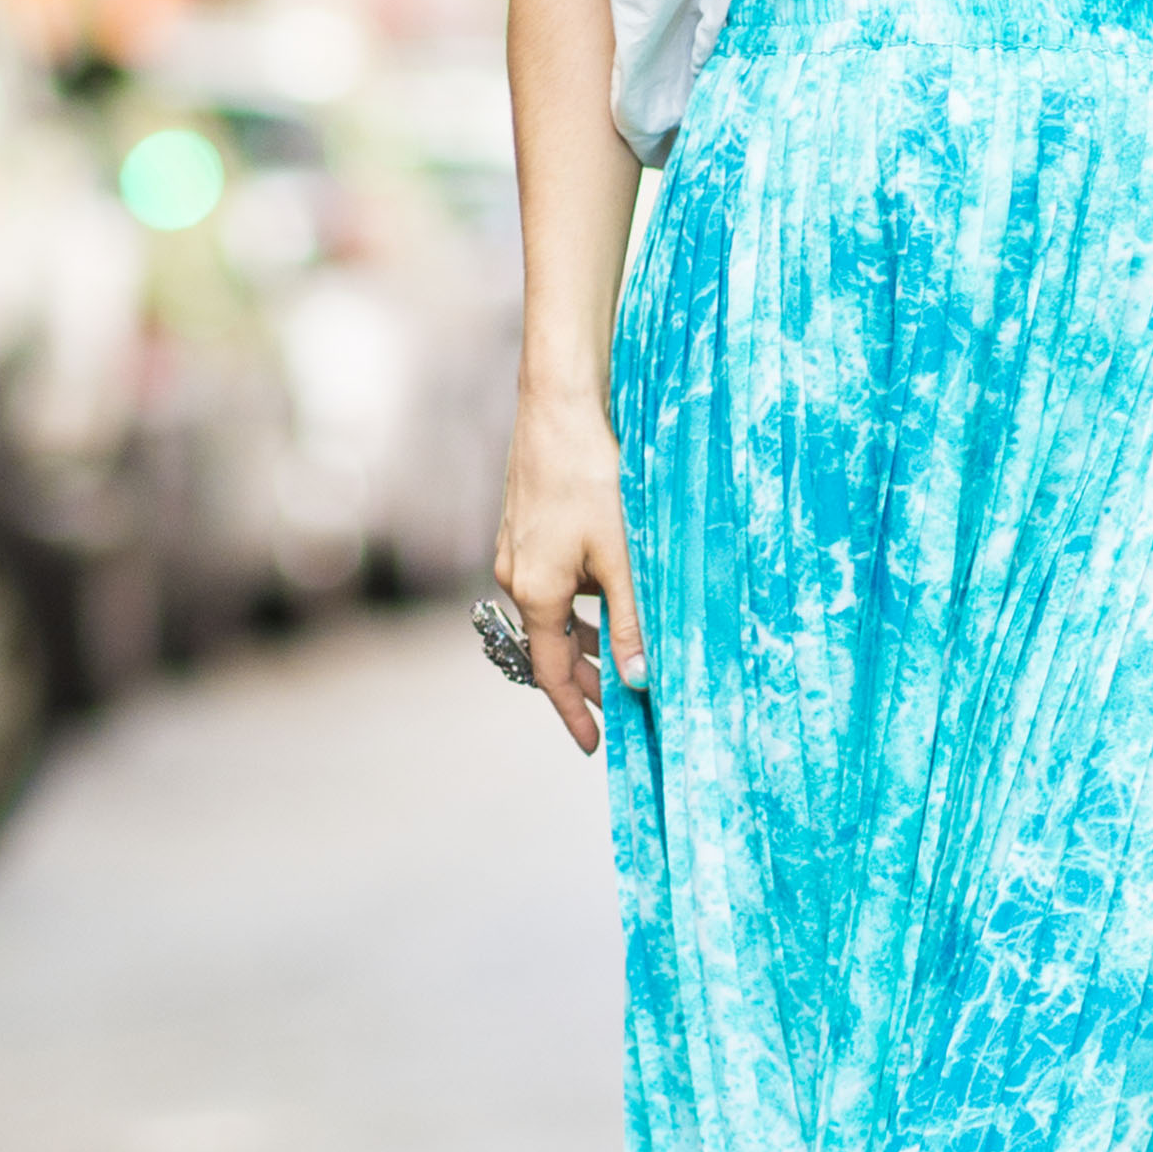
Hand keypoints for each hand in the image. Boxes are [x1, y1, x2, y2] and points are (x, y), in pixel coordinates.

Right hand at [493, 380, 646, 755]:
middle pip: (549, 646)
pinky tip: (602, 596)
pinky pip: (547, 584)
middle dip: (583, 679)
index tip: (593, 743)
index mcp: (536, 592)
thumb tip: (638, 679)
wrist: (557, 408)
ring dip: (581, 639)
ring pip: (550, 613)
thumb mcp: (621, 555)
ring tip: (618, 658)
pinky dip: (573, 605)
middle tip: (616, 708)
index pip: (552, 672)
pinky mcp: (522, 529)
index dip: (574, 711)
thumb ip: (630, 618)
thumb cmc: (592, 477)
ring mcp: (514, 552)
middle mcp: (514, 577)